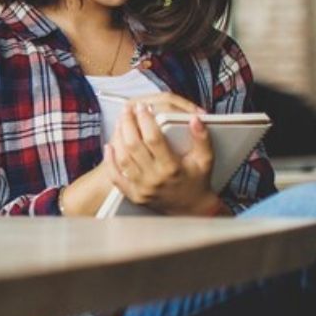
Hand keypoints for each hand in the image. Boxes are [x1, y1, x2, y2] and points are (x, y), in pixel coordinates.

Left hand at [104, 101, 218, 214]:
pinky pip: (116, 176)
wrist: (191, 208)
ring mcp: (142, 188)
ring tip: (120, 123)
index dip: (145, 120)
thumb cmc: (197, 181)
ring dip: (118, 137)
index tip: (143, 107)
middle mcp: (155, 179)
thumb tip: (195, 119)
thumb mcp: (205, 160)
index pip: (154, 139)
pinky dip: (110, 160)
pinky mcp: (133, 194)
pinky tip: (110, 146)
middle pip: (134, 146)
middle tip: (127, 110)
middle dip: (128, 124)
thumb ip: (202, 138)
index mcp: (172, 168)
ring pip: (123, 158)